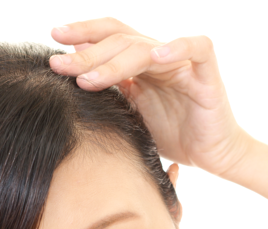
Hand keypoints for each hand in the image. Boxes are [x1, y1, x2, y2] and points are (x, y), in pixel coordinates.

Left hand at [49, 18, 252, 177]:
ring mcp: (183, 64)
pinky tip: (156, 56)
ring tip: (88, 78)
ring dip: (113, 63)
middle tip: (59, 65)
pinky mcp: (207, 75)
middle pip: (120, 40)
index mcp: (140, 64)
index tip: (53, 39)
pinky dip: (178, 47)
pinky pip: (197, 48)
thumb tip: (74, 70)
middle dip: (86, 53)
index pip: (109, 36)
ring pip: (146, 48)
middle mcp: (160, 57)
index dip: (83, 33)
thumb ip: (110, 92)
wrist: (213, 157)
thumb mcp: (131, 114)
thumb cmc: (175, 137)